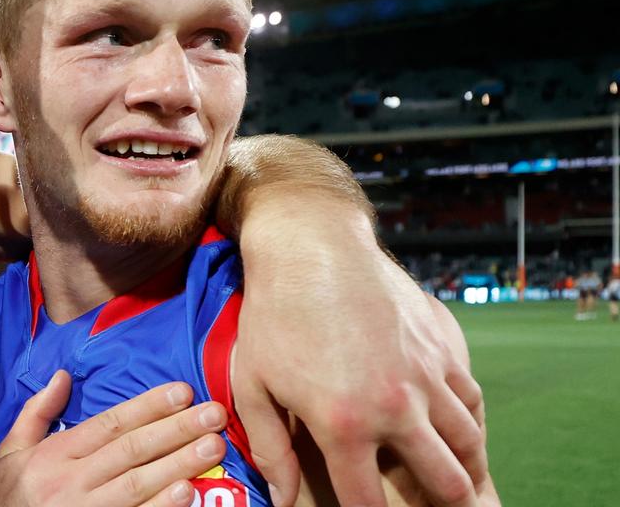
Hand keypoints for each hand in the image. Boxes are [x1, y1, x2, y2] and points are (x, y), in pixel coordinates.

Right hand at [0, 371, 228, 506]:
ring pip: (138, 484)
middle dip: (176, 430)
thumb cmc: (5, 500)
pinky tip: (187, 495)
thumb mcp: (10, 453)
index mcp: (54, 455)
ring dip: (179, 465)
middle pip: (131, 450)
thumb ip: (37, 413)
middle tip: (213, 414)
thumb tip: (64, 376)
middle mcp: (71, 482)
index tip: (181, 392)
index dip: (147, 407)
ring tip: (212, 447)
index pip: (109, 424)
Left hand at [234, 201, 491, 506]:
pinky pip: (473, 400)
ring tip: (457, 485)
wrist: (313, 247)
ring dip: (465, 470)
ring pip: (469, 445)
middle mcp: (395, 406)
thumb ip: (271, 448)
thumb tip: (283, 498)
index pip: (367, 501)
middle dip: (443, 505)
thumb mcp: (254, 384)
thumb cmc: (274, 315)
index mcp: (345, 424)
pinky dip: (471, 424)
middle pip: (444, 483)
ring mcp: (426, 376)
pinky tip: (460, 434)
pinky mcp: (441, 348)